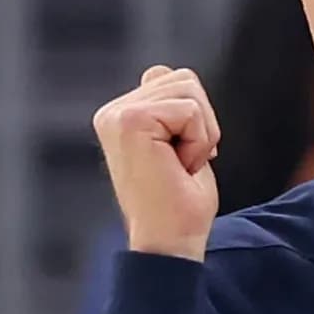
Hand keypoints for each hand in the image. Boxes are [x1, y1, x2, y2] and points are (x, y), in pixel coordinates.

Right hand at [92, 66, 220, 260]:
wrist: (169, 243)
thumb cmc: (178, 203)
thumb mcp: (175, 142)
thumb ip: (164, 106)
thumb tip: (157, 71)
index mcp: (119, 116)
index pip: (173, 78)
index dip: (194, 118)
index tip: (180, 158)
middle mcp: (112, 112)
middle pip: (184, 78)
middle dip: (201, 123)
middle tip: (182, 164)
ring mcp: (117, 116)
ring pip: (189, 89)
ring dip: (201, 132)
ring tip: (180, 165)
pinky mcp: (130, 122)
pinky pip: (191, 110)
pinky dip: (198, 142)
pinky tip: (179, 168)